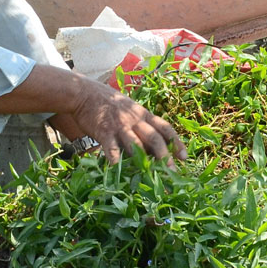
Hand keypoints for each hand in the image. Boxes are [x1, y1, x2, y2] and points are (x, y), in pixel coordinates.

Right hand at [0, 64, 185, 165]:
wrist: (83, 92)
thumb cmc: (107, 103)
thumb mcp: (128, 108)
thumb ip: (140, 123)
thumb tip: (153, 144)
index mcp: (143, 114)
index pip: (165, 127)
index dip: (176, 142)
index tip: (184, 156)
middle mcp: (134, 119)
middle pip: (154, 137)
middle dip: (164, 155)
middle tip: (171, 171)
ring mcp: (119, 125)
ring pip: (135, 143)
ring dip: (143, 160)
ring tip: (149, 175)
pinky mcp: (103, 131)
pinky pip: (110, 146)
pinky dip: (114, 158)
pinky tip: (116, 168)